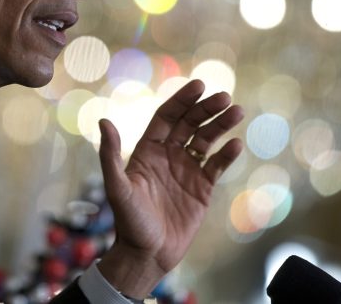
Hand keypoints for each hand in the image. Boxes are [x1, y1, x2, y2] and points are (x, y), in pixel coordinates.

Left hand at [96, 79, 243, 298]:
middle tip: (225, 97)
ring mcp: (186, 170)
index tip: (199, 85)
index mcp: (148, 150)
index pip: (167, 117)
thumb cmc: (128, 221)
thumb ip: (110, 155)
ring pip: (206, 140)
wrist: (147, 255)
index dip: (182, 100)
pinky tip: (236, 144)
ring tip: (236, 111)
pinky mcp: (202, 188)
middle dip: (206, 109)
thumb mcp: (117, 187)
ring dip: (221, 125)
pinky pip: (216, 165)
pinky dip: (227, 154)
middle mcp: (168, 155)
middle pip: (190, 124)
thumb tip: (104, 121)